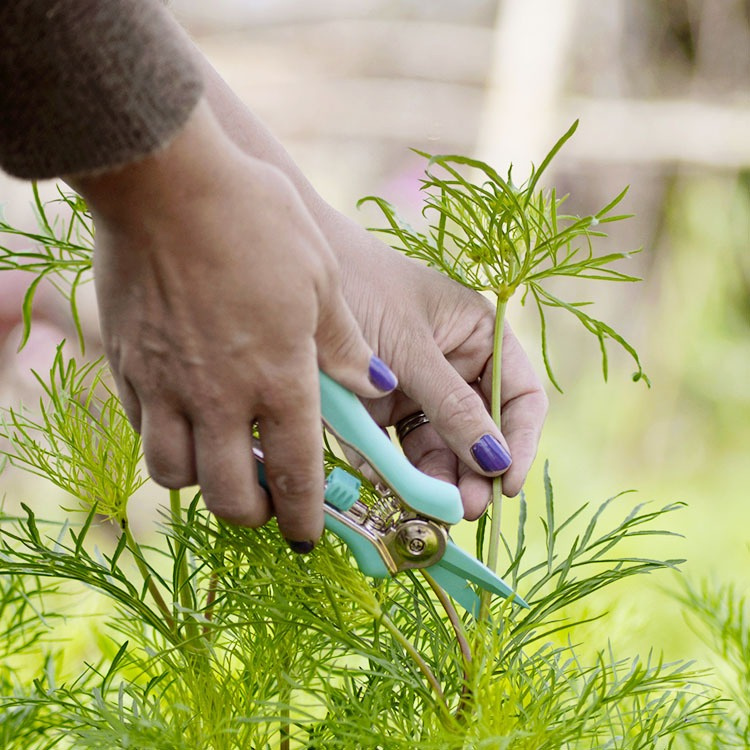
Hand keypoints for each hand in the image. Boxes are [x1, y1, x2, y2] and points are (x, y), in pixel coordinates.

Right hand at [69, 101, 394, 548]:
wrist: (168, 181)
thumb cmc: (258, 221)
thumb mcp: (321, 278)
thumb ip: (345, 345)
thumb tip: (376, 385)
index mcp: (280, 378)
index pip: (298, 475)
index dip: (306, 517)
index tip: (309, 538)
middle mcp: (220, 396)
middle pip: (231, 497)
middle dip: (256, 514)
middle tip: (270, 502)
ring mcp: (166, 384)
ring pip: (175, 475)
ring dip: (204, 482)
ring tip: (224, 460)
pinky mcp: (127, 364)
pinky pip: (142, 430)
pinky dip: (166, 442)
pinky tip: (184, 419)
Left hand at [318, 209, 547, 518]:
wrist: (286, 274)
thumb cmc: (362, 287)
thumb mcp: (411, 347)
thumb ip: (452, 405)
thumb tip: (496, 462)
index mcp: (478, 337)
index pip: (516, 397)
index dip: (520, 442)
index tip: (507, 483)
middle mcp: (451, 367)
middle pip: (476, 433)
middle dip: (471, 472)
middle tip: (460, 510)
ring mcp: (412, 390)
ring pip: (434, 450)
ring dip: (433, 482)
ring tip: (426, 513)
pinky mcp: (373, 409)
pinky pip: (391, 451)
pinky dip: (392, 475)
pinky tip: (392, 496)